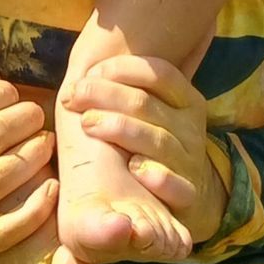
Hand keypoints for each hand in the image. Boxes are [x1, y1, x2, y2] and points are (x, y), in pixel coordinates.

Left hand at [65, 56, 226, 249]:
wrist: (184, 195)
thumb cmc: (153, 144)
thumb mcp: (153, 115)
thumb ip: (129, 92)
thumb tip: (83, 69)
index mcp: (186, 99)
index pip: (159, 73)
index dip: (122, 68)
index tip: (89, 72)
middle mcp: (191, 127)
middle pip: (146, 103)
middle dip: (105, 95)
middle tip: (72, 97)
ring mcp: (190, 160)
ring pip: (156, 140)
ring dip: (119, 128)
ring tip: (88, 124)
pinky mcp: (187, 193)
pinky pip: (176, 184)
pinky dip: (157, 175)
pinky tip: (135, 168)